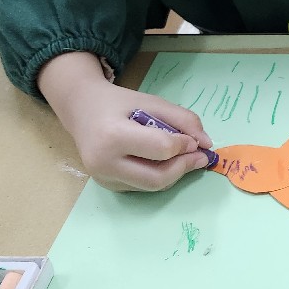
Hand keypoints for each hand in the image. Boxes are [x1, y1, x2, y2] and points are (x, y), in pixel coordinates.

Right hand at [37, 52, 214, 191]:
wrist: (81, 110)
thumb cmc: (118, 103)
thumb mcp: (151, 101)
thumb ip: (183, 119)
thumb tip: (207, 143)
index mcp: (113, 136)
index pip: (161, 149)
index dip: (184, 145)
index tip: (194, 139)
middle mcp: (103, 162)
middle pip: (157, 177)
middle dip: (184, 167)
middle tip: (200, 157)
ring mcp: (103, 178)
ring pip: (151, 186)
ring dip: (175, 174)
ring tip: (185, 158)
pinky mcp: (107, 186)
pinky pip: (142, 186)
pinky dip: (159, 176)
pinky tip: (163, 161)